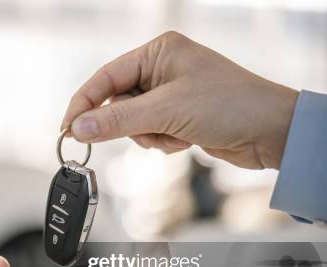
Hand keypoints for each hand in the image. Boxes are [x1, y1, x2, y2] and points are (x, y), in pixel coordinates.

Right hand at [61, 31, 298, 169]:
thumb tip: (78, 127)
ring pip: (132, 122)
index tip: (68, 128)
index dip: (83, 103)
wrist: (271, 132)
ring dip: (149, 136)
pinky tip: (185, 141)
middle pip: (117, 102)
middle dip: (129, 124)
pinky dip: (162, 142)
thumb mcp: (166, 111)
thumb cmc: (229, 105)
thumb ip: (117, 119)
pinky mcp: (178, 116)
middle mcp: (163, 69)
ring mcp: (170, 94)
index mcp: (159, 52)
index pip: (106, 77)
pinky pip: (150, 133)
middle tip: (145, 133)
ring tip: (174, 136)